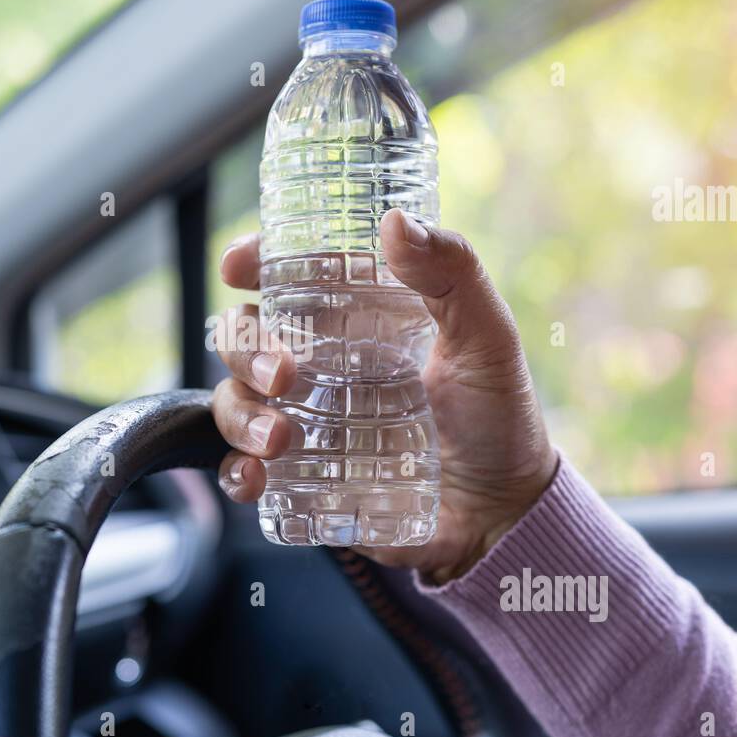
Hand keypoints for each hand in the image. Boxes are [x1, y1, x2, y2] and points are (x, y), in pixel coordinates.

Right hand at [211, 208, 558, 583]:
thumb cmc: (499, 416)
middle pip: (244, 336)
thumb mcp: (487, 337)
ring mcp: (305, 422)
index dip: (252, 262)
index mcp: (356, 320)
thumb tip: (394, 223)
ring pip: (234, 401)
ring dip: (238, 414)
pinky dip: (236, 471)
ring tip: (277, 439)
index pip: (288, 276)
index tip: (238, 266)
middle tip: (280, 374)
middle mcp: (319, 365)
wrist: (503, 514)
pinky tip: (256, 477)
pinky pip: (243, 470)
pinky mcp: (300, 479)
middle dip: (242, 347)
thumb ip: (452, 274)